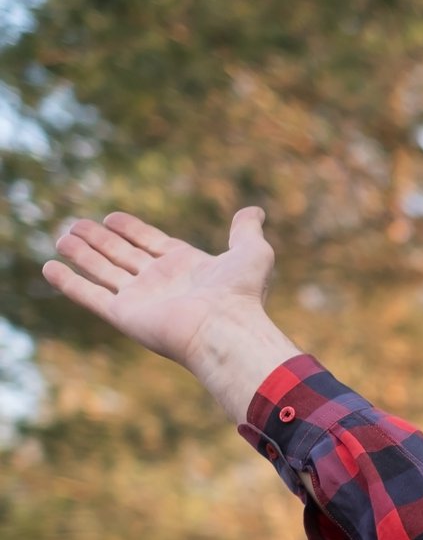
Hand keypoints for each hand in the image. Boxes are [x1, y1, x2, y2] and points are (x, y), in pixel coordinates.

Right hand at [42, 207, 277, 369]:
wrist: (225, 328)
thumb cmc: (240, 292)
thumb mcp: (253, 251)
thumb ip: (247, 230)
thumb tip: (254, 211)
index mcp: (186, 266)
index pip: (151, 242)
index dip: (131, 230)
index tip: (111, 218)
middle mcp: (160, 282)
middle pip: (122, 255)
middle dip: (99, 240)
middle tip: (76, 225)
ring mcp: (140, 298)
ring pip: (103, 270)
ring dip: (81, 255)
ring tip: (61, 237)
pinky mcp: (123, 314)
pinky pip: (89, 295)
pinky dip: (69, 282)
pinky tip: (50, 268)